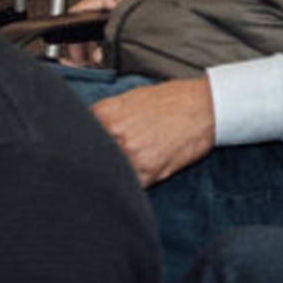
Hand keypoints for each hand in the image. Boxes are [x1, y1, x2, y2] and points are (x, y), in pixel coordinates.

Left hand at [90, 77, 219, 186]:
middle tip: (107, 161)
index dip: (78, 147)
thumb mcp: (131, 97)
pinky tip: (139, 173)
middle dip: (95, 162)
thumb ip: (104, 114)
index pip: (76, 138)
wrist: (206, 107)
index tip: (81, 153)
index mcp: (105, 115)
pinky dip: (131, 184)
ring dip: (112, 175)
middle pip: (89, 160)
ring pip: (108, 175)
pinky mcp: (148, 172)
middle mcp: (114, 135)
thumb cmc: (172, 100)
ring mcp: (131, 156)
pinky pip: (129, 186)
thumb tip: (84, 129)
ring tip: (130, 166)